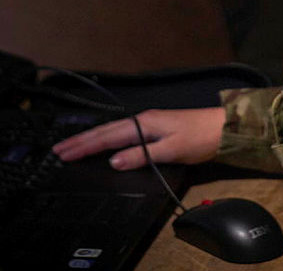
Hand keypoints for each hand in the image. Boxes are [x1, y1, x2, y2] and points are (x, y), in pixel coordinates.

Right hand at [51, 107, 224, 170]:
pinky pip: (122, 134)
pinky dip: (106, 140)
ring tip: (72, 147)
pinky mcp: (155, 128)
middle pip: (105, 133)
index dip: (84, 146)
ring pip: (112, 132)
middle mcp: (142, 120)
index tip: (63, 153)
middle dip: (80, 142)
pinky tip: (103, 145)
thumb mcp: (172, 149)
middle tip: (57, 150)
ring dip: (91, 140)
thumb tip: (114, 161)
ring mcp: (148, 123)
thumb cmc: (201, 137)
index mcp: (143, 124)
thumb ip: (142, 155)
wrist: (225, 128)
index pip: (107, 137)